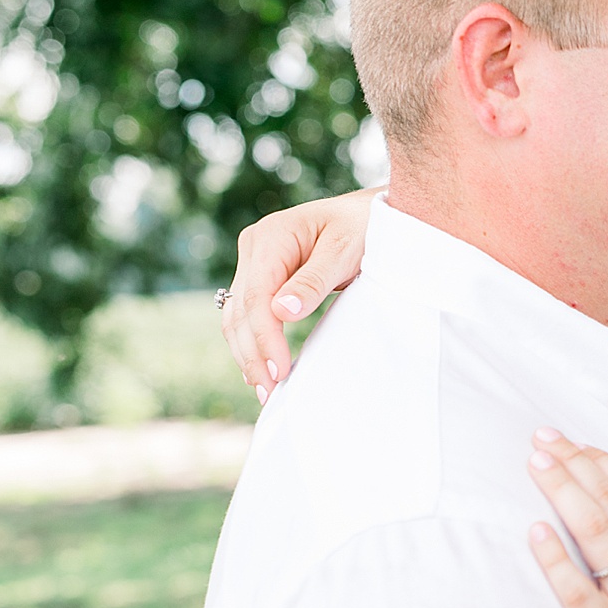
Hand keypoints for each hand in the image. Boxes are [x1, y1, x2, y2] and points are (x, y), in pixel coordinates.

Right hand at [219, 187, 381, 399]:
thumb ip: (314, 280)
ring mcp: (255, 262)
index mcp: (271, 237)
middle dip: (253, 354)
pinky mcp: (263, 278)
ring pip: (237, 316)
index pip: (256, 296)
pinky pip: (248, 315)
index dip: (265, 337)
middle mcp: (255, 248)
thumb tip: (282, 313)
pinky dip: (253, 342)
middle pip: (240, 310)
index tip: (279, 369)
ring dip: (247, 354)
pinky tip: (261, 368)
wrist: (369, 215)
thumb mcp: (345, 250)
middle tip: (269, 392)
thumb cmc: (362, 227)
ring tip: (264, 389)